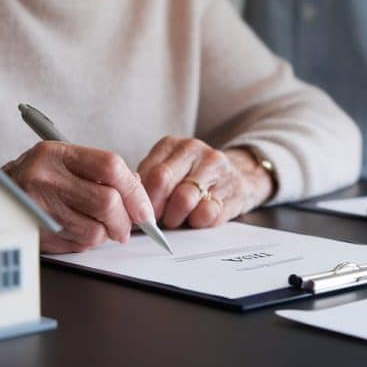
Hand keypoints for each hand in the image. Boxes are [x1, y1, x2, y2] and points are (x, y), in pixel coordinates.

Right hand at [2, 142, 153, 253]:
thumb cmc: (38, 178)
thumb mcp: (65, 161)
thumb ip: (101, 172)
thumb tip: (139, 195)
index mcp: (56, 154)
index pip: (110, 166)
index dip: (135, 191)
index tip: (145, 209)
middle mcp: (44, 178)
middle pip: (107, 202)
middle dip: (125, 220)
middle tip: (127, 227)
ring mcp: (37, 208)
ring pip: (95, 230)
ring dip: (106, 234)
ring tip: (98, 225)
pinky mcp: (35, 234)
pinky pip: (78, 245)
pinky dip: (87, 242)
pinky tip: (76, 230)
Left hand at [137, 137, 272, 228]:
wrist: (239, 178)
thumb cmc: (193, 180)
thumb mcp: (167, 173)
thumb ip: (148, 183)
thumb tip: (127, 204)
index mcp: (171, 145)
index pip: (147, 173)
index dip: (141, 200)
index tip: (141, 213)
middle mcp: (194, 149)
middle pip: (161, 181)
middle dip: (155, 208)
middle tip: (158, 220)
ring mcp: (216, 167)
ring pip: (184, 198)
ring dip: (176, 217)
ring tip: (179, 219)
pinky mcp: (233, 188)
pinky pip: (207, 212)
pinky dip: (198, 222)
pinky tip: (198, 218)